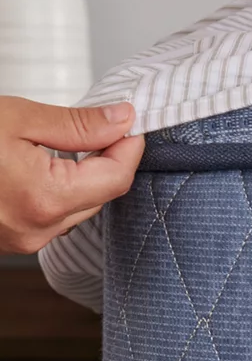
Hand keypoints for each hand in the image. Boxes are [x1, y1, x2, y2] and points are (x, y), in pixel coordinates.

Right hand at [0, 98, 142, 254]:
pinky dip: (59, 191)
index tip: (131, 123)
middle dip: (108, 160)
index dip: (130, 148)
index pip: (116, 178)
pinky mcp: (10, 242)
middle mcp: (36, 229)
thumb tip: (122, 120)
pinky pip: (53, 217)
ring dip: (84, 177)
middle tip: (106, 125)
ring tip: (71, 143)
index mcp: (43, 198)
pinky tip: (46, 166)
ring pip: (79, 209)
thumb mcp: (16, 118)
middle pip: (101, 195)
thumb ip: (77, 124)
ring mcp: (22, 240)